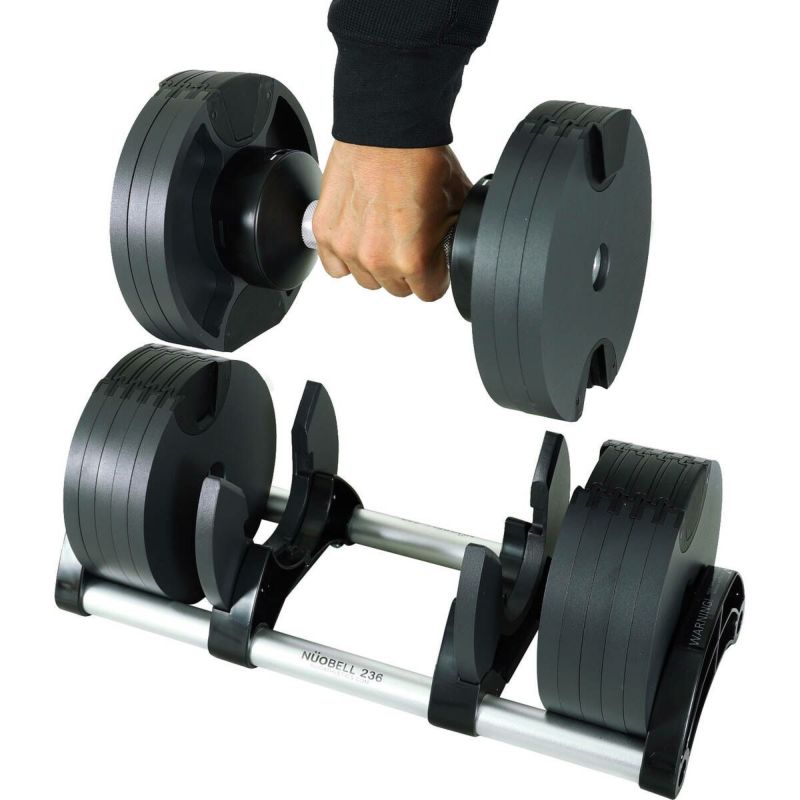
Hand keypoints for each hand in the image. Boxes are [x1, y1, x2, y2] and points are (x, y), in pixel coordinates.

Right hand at [312, 142, 470, 300]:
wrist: (387, 127)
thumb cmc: (420, 158)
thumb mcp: (456, 205)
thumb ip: (451, 240)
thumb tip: (452, 251)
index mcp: (413, 259)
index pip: (428, 293)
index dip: (434, 275)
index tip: (431, 260)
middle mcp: (377, 259)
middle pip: (397, 288)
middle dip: (406, 268)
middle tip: (408, 238)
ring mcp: (347, 248)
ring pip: (367, 279)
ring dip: (375, 263)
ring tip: (383, 231)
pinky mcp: (325, 234)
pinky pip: (334, 267)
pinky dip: (345, 256)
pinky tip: (359, 235)